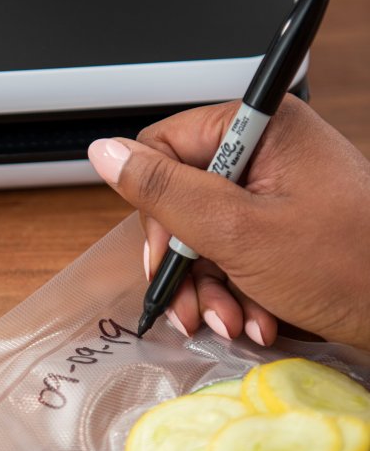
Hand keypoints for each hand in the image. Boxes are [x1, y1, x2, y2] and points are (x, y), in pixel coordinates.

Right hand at [87, 95, 369, 349]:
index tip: (167, 257)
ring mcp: (278, 191)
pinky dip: (238, 292)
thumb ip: (164, 190)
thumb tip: (104, 151)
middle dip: (188, 263)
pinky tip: (256, 320)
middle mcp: (267, 152)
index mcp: (259, 128)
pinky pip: (237, 253)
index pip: (164, 148)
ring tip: (234, 323)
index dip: (155, 208)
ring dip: (212, 287)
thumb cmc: (347, 266)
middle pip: (183, 199)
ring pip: (207, 234)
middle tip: (194, 306)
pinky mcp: (286, 226)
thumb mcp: (238, 230)